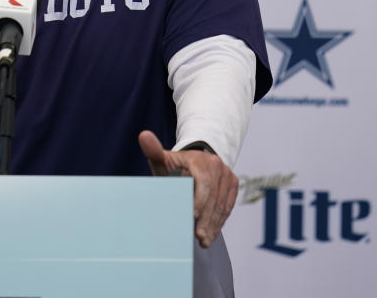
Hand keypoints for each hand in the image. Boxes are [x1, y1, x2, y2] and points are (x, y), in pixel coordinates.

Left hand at [138, 130, 237, 247]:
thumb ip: (153, 151)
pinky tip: (212, 234)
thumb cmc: (174, 165)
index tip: (191, 215)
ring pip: (222, 204)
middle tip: (198, 236)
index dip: (198, 200)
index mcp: (200, 159)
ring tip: (204, 241)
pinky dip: (220, 222)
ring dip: (213, 224)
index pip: (203, 181)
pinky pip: (228, 206)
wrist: (194, 161)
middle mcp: (217, 165)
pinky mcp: (233, 185)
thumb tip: (143, 135)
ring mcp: (227, 175)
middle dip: (206, 218)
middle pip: (214, 196)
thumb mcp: (163, 159)